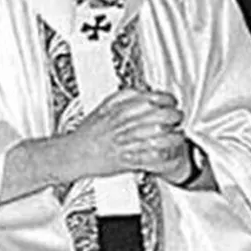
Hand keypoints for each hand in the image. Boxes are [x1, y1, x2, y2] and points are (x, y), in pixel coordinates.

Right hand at [64, 88, 186, 181]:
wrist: (73, 154)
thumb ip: (121, 97)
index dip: (166, 100)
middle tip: (177, 118)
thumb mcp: (102, 107)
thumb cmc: (86, 134)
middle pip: (159, 116)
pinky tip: (169, 153)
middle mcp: (124, 124)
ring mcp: (126, 142)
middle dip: (174, 117)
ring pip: (159, 136)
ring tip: (177, 137)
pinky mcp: (127, 160)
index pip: (151, 98)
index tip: (171, 102)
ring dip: (173, 137)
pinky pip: (152, 158)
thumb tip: (140, 91)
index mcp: (119, 109)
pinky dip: (164, 156)